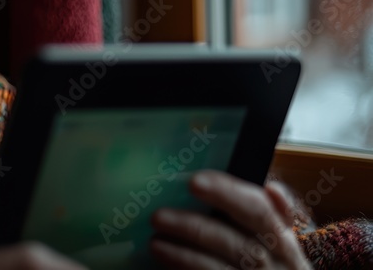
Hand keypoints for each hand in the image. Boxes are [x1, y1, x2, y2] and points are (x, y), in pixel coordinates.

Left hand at [149, 169, 311, 268]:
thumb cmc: (269, 258)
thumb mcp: (272, 235)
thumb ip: (254, 208)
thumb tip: (238, 177)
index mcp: (283, 237)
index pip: (260, 209)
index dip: (228, 194)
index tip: (194, 182)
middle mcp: (276, 261)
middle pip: (235, 242)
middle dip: (194, 228)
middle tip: (158, 216)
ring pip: (219, 267)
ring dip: (183, 255)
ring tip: (155, 242)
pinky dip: (186, 269)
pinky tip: (166, 259)